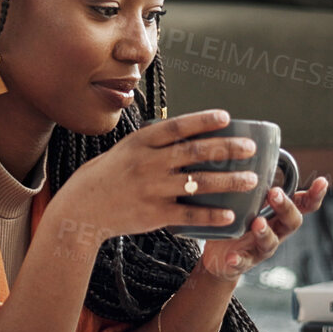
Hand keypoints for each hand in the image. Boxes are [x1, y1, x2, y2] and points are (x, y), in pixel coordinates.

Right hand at [54, 109, 262, 242]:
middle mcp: (147, 163)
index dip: (203, 120)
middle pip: (195, 152)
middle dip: (226, 149)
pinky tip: (230, 215)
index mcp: (140, 143)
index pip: (177, 127)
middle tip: (249, 148)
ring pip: (198, 183)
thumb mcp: (125, 150)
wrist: (81, 209)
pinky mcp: (154, 214)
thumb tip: (189, 133)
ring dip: (229, 181)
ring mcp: (151, 189)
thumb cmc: (107, 176)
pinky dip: (211, 215)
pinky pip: (189, 215)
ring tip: (251, 180)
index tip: (226, 117)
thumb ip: (154, 143)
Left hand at [196, 176, 329, 281]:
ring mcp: (260, 248)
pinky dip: (238, 260)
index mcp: (278, 214)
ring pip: (270, 242)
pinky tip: (231, 257)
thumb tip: (246, 146)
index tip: (322, 181)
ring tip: (256, 223)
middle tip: (274, 193)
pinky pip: (242, 263)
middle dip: (285, 207)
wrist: (220, 258)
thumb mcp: (246, 200)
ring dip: (265, 232)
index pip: (304, 204)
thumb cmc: (236, 221)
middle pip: (292, 222)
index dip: (315, 195)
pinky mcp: (243, 262)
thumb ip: (251, 182)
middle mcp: (275, 231)